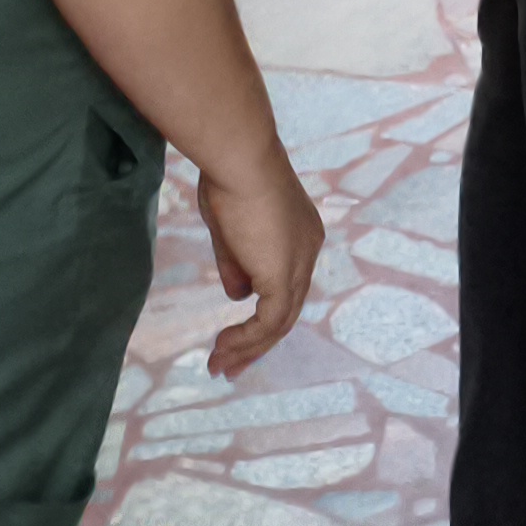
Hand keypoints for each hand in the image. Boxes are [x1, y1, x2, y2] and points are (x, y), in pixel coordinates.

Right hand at [197, 152, 326, 376]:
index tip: (233, 335)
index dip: (262, 314)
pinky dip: (247, 340)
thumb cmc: (230, 178)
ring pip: (280, 321)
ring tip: (218, 365)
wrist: (239, 158)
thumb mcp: (230, 228)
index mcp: (300, 235)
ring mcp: (299, 264)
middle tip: (229, 367)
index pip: (285, 285)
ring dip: (247, 348)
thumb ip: (237, 264)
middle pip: (287, 309)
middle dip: (257, 343)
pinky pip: (270, 321)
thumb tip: (238, 297)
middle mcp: (307, 250)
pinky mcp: (284, 276)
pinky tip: (224, 348)